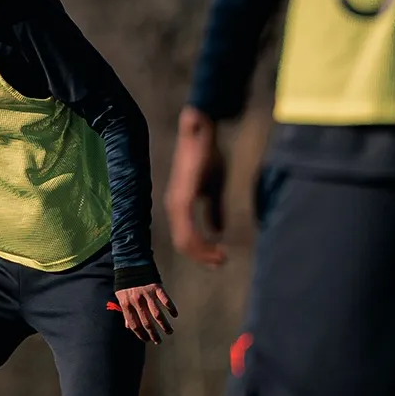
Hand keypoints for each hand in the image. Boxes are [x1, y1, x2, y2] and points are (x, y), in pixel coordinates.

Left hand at [115, 283, 177, 344]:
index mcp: (127, 304)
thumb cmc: (125, 281)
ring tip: (169, 332)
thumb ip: (126, 311)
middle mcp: (137, 301)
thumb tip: (128, 326)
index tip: (146, 340)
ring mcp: (147, 294)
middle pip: (146, 322)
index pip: (134, 324)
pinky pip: (165, 300)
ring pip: (157, 314)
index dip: (140, 334)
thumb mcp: (121, 296)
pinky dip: (171, 308)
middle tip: (158, 341)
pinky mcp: (156, 287)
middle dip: (153, 334)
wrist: (130, 262)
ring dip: (164, 325)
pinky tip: (174, 315)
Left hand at [166, 106, 226, 266]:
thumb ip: (214, 210)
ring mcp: (176, 203)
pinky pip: (189, 229)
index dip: (201, 251)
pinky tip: (216, 244)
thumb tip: (218, 231)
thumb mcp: (215, 188)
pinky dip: (202, 241)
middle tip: (221, 262)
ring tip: (220, 257)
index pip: (185, 237)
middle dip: (203, 256)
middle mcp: (173, 207)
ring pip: (185, 240)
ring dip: (203, 252)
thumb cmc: (209, 157)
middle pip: (183, 243)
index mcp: (180, 205)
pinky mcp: (183, 198)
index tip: (219, 258)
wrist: (203, 133)